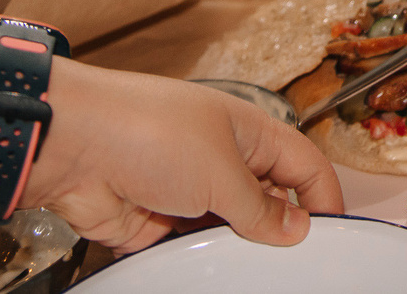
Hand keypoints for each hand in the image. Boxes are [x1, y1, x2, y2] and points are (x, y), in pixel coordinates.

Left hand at [28, 63, 344, 253]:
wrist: (70, 146)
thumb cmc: (146, 130)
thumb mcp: (221, 172)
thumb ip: (260, 209)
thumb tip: (294, 228)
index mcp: (247, 131)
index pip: (302, 164)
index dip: (323, 198)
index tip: (336, 237)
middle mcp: (220, 158)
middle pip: (266, 200)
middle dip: (279, 231)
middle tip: (292, 266)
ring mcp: (186, 190)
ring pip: (227, 229)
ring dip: (235, 250)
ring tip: (249, 274)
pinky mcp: (154, 221)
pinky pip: (188, 249)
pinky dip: (197, 263)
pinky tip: (208, 274)